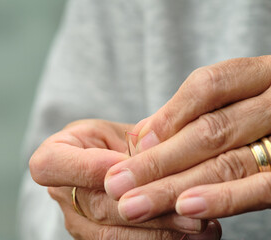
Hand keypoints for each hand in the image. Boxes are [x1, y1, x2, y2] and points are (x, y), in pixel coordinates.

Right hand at [29, 119, 220, 237]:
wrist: (110, 163)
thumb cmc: (113, 142)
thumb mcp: (119, 131)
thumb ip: (136, 140)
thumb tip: (161, 155)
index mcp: (54, 156)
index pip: (51, 165)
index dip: (88, 168)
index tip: (126, 168)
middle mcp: (61, 194)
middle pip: (95, 206)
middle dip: (143, 208)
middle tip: (187, 206)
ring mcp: (77, 222)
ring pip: (111, 235)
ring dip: (158, 232)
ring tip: (199, 227)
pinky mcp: (95, 239)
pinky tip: (193, 236)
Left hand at [104, 56, 270, 220]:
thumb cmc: (252, 111)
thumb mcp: (228, 101)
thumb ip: (186, 114)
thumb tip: (140, 136)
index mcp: (257, 77)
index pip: (209, 86)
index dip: (170, 114)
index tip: (135, 142)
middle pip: (211, 131)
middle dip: (157, 162)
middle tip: (116, 184)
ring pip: (229, 163)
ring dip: (174, 187)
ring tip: (134, 204)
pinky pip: (262, 188)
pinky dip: (223, 198)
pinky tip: (186, 208)